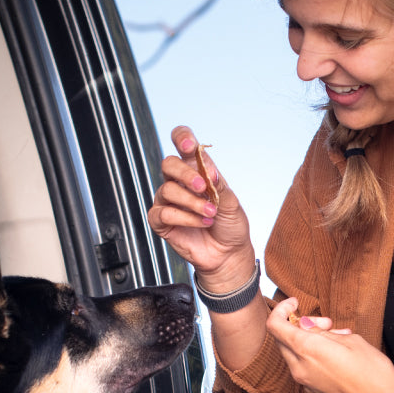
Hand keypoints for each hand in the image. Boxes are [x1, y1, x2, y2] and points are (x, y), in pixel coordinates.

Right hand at [147, 125, 255, 291]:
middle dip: (185, 174)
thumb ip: (219, 184)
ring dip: (192, 202)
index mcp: (196, 171)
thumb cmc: (230, 225)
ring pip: (167, 189)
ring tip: (210, 214)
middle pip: (168, 163)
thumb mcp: (232, 202)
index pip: (182, 144)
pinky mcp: (162, 222)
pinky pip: (163, 213)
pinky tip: (201, 223)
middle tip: (204, 188)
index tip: (189, 145)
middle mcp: (179, 183)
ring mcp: (168, 202)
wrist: (229, 254)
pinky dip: (184, 218)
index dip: (181, 138)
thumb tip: (208, 170)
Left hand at [266, 299, 393, 392]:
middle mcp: (300, 368)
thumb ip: (322, 332)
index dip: (282, 310)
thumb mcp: (350, 340)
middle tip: (326, 323)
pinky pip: (304, 366)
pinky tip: (336, 353)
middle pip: (283, 339)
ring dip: (308, 340)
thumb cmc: (372, 372)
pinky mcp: (314, 391)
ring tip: (338, 337)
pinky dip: (313, 354)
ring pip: (294, 353)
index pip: (275, 325)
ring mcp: (305, 382)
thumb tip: (307, 326)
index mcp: (307, 350)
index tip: (295, 303)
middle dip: (300, 325)